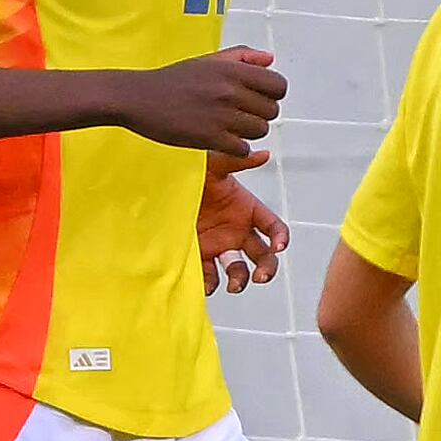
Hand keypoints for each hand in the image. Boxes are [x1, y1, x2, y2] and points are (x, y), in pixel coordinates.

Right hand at [121, 48, 284, 157]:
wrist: (137, 97)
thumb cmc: (172, 80)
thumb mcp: (208, 61)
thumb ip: (242, 57)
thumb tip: (270, 60)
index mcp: (232, 70)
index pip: (278, 85)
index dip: (273, 95)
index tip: (259, 99)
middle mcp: (229, 90)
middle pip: (271, 110)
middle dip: (260, 114)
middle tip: (241, 114)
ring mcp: (221, 115)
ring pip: (260, 130)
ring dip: (248, 132)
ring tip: (230, 127)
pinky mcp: (210, 138)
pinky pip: (243, 149)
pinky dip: (235, 148)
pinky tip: (222, 140)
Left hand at [198, 149, 286, 293]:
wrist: (160, 185)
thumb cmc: (192, 172)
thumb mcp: (214, 165)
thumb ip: (238, 161)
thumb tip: (264, 154)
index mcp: (248, 210)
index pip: (273, 227)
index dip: (280, 237)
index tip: (278, 246)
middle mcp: (238, 231)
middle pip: (262, 255)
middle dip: (266, 267)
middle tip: (260, 276)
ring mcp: (220, 245)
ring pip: (239, 269)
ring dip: (240, 279)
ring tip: (234, 285)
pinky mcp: (200, 255)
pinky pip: (210, 275)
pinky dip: (210, 283)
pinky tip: (207, 285)